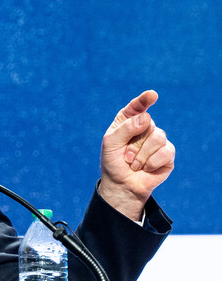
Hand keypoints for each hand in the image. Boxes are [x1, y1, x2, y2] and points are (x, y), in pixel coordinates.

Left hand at [98, 90, 174, 220]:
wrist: (122, 185)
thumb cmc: (113, 162)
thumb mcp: (111, 144)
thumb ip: (125, 129)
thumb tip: (146, 117)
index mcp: (128, 122)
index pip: (136, 107)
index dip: (144, 100)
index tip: (152, 95)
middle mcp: (145, 128)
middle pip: (148, 123)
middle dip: (134, 143)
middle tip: (125, 155)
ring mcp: (158, 140)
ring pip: (158, 136)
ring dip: (142, 154)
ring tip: (133, 163)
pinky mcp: (167, 154)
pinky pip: (165, 151)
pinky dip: (152, 162)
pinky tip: (146, 168)